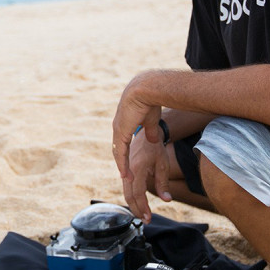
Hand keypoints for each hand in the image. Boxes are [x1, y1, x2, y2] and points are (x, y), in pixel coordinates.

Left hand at [112, 71, 167, 220]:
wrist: (146, 89)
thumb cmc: (150, 100)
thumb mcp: (150, 120)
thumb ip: (149, 131)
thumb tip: (151, 140)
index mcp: (124, 123)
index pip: (122, 143)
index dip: (124, 155)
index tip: (127, 165)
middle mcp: (118, 127)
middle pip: (118, 150)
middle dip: (122, 163)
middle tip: (125, 176)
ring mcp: (118, 130)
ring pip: (118, 153)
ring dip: (122, 167)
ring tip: (126, 180)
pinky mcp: (121, 132)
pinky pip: (120, 152)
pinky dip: (122, 164)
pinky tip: (124, 174)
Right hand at [123, 127, 171, 220]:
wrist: (145, 135)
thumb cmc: (155, 149)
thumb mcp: (163, 165)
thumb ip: (163, 183)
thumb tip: (167, 200)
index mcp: (138, 168)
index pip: (138, 193)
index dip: (143, 207)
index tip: (149, 217)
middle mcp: (128, 170)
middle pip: (129, 196)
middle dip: (137, 210)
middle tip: (146, 220)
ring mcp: (125, 171)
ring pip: (126, 193)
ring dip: (134, 206)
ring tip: (143, 216)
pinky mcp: (125, 173)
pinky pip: (126, 188)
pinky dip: (132, 199)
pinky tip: (139, 205)